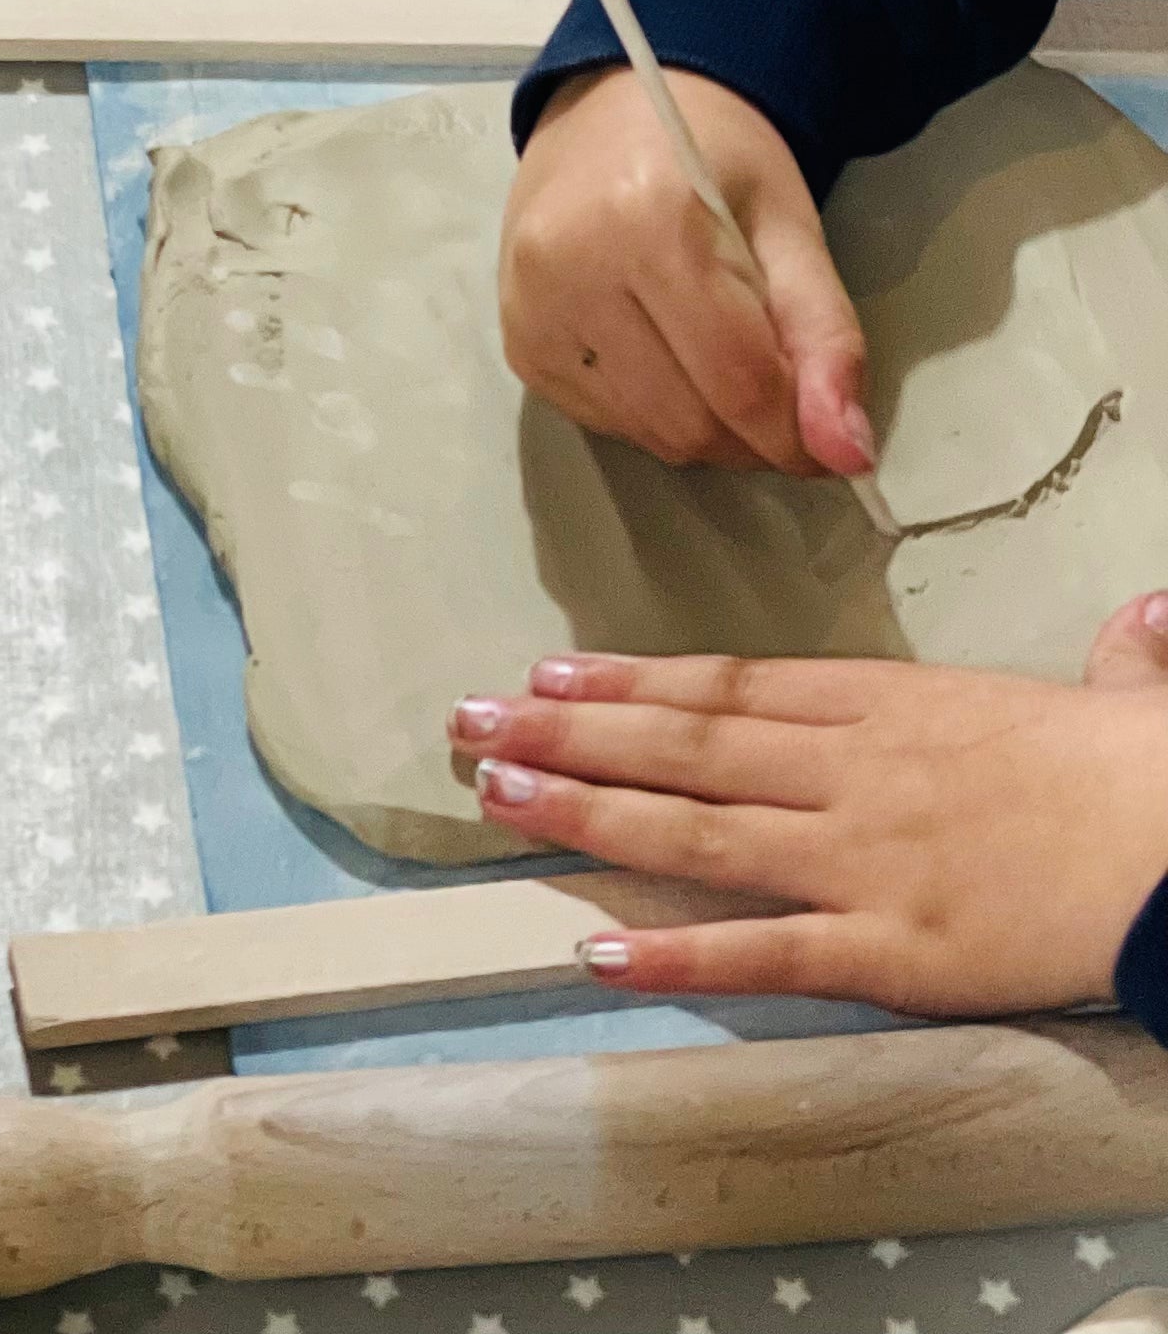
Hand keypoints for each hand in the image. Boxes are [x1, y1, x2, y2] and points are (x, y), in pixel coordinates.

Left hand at [445, 602, 1167, 1014]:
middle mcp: (849, 771)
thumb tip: (1144, 617)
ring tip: (497, 794)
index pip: (729, 687)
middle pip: (685, 745)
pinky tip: (595, 946)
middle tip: (470, 722)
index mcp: (889, 705)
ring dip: (587, 811)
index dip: (630, 681)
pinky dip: (675, 949)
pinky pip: (762, 952)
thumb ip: (1109, 658)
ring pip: (696, 828)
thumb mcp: (1116, 693)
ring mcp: (859, 859)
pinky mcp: (887, 948)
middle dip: (568, 732)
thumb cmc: (1150, 774)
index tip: (547, 671)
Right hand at [502, 63, 874, 474]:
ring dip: (707, 428)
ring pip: (651, 436)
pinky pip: (609, 425)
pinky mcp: (517, 343)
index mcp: (647, 223)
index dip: (800, 430)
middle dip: (755, 433)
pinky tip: (665, 353)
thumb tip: (847, 452)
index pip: (740, 381)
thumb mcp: (790, 226)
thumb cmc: (711, 155)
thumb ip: (826, 336)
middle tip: (781, 386)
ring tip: (721, 358)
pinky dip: (656, 415)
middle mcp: (569, 269)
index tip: (832, 436)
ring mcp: (530, 310)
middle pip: (692, 423)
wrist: (612, 111)